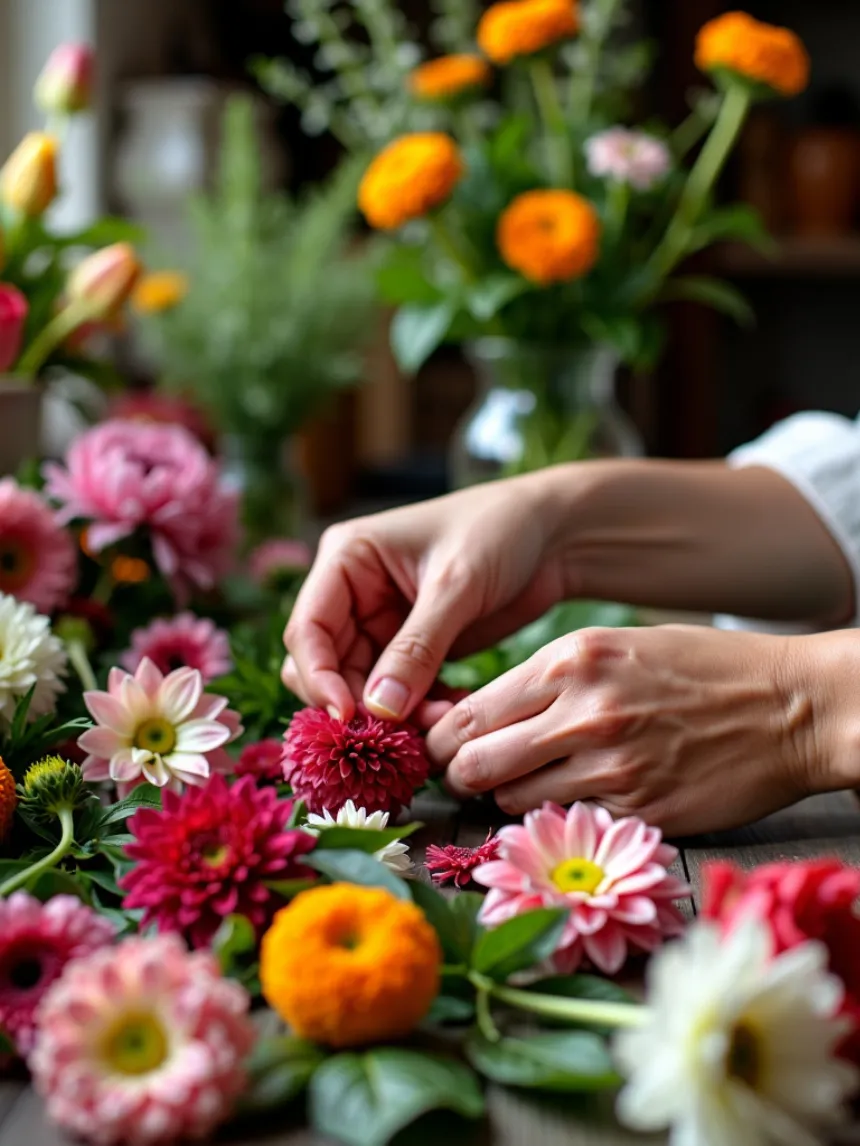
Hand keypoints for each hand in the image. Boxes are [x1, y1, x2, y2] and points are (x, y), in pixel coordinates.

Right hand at [282, 472, 570, 724]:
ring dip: (394, 715)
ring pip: (363, 688)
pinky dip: (419, 711)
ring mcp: (382, 623)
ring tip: (440, 725)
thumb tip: (379, 709)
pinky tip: (452, 714)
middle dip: (359, 703)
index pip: (308, 629)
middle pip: (327, 666)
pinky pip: (398, 694)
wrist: (553, 535)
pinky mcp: (414, 649)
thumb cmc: (500, 531)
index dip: (319, 677)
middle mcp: (353, 593)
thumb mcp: (456, 585)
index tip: (347, 717)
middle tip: (399, 734)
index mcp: (346, 559)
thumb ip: (416, 648)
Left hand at [428, 624, 828, 834]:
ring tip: (528, 785)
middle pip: (475, 761)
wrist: (789, 706)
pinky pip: (569, 824)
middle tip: (465, 775)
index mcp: (571, 661)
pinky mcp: (639, 810)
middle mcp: (582, 713)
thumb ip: (548, 680)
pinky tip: (574, 800)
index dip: (442, 736)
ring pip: (514, 800)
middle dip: (459, 773)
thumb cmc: (700, 669)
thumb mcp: (616, 647)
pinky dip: (559, 818)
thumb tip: (483, 715)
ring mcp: (611, 766)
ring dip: (509, 798)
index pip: (470, 711)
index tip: (440, 746)